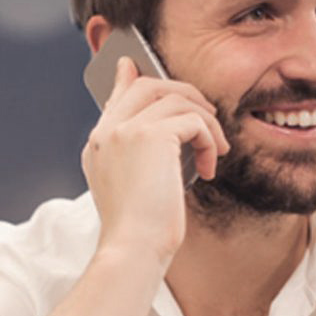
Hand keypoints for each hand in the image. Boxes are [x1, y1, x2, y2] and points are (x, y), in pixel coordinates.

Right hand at [81, 57, 228, 268]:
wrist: (133, 248)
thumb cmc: (140, 231)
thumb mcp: (136, 189)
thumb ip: (143, 157)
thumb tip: (168, 137)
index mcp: (99, 145)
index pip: (117, 97)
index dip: (130, 79)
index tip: (134, 66)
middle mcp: (107, 132)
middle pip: (148, 86)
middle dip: (184, 94)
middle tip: (208, 116)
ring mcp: (126, 130)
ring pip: (176, 98)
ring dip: (205, 122)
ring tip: (216, 150)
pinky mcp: (150, 135)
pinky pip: (193, 120)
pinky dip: (209, 139)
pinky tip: (209, 166)